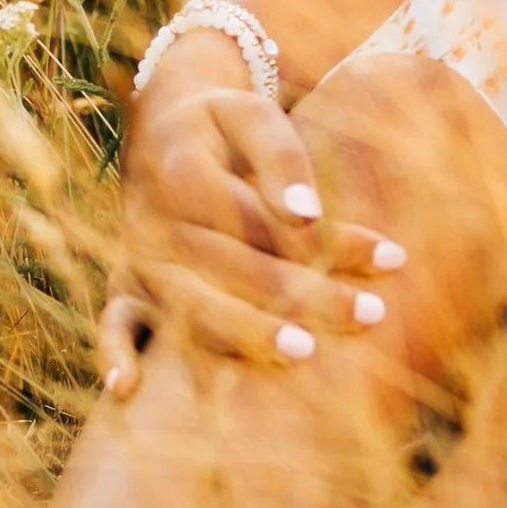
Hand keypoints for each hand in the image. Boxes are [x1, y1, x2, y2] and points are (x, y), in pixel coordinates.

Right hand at [111, 38, 401, 391]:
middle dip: (306, 296)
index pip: (264, 220)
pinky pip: (114, 325)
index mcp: (185, 176)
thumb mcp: (251, 116)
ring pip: (193, 309)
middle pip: (236, 270)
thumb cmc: (223, 127)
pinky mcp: (124, 287)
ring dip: (246, 335)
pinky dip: (114, 354)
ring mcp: (137, 261)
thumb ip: (281, 157)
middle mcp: (155, 224)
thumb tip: (306, 215)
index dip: (328, 242)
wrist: (162, 131)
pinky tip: (127, 391)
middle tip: (369, 315)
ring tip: (304, 353)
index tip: (392, 259)